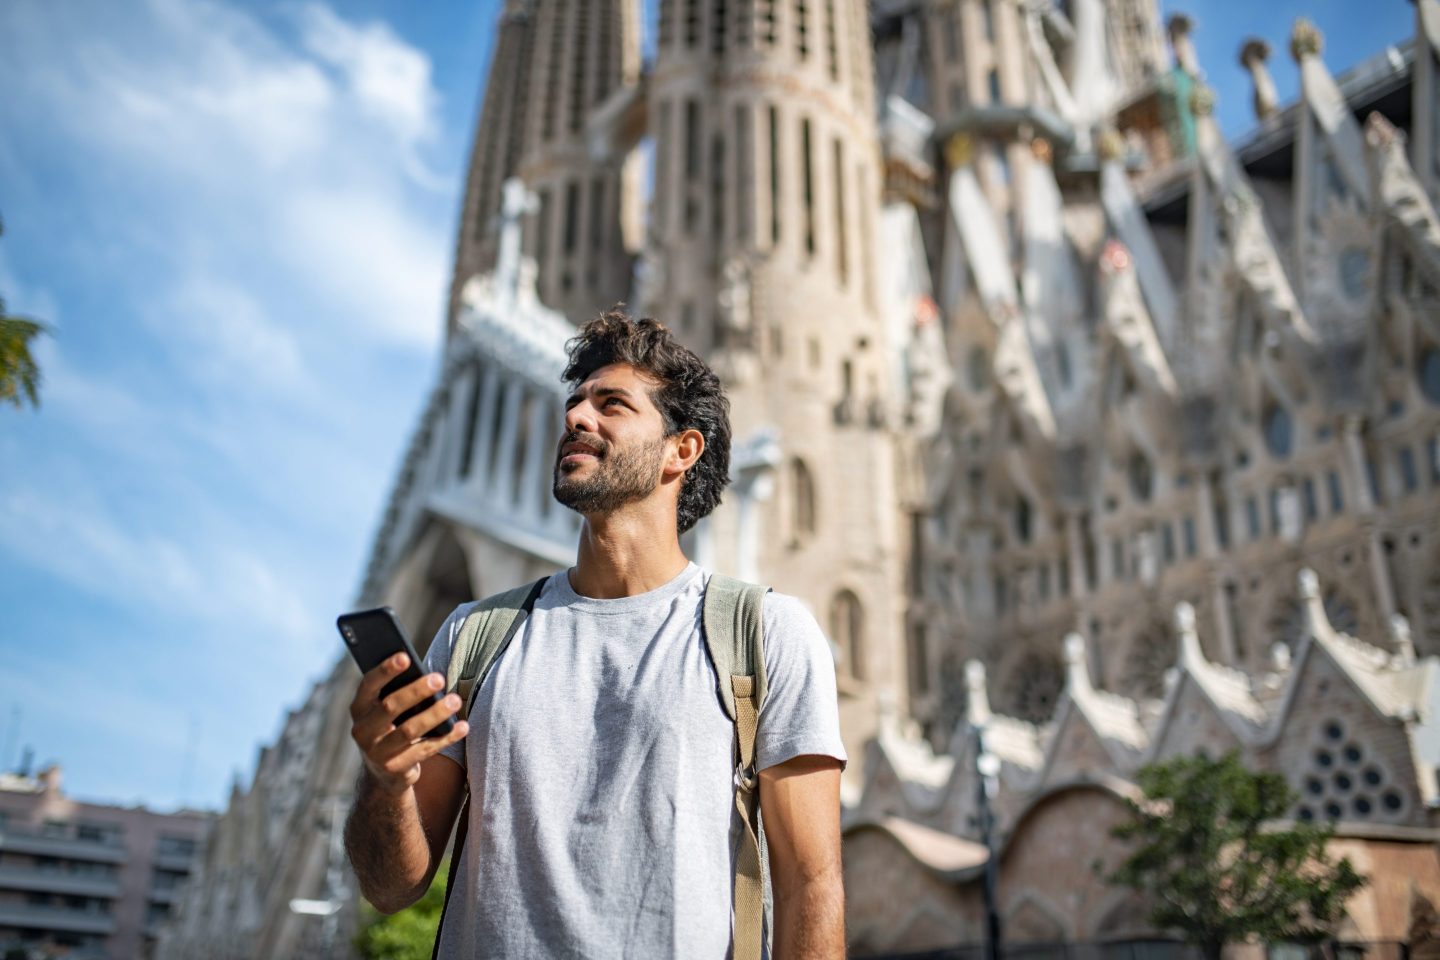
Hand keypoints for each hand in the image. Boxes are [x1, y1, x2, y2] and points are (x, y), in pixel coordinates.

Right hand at [348, 654, 468, 794]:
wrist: (384, 772)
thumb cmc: (391, 726)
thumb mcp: (386, 710)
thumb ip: (397, 692)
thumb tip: (427, 674)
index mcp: (359, 708)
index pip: (369, 685)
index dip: (386, 670)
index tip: (406, 656)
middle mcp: (362, 730)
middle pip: (390, 707)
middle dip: (416, 691)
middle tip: (439, 678)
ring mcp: (377, 752)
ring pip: (409, 730)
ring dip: (435, 713)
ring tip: (455, 700)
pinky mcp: (395, 769)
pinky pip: (425, 750)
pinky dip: (446, 737)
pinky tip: (463, 726)